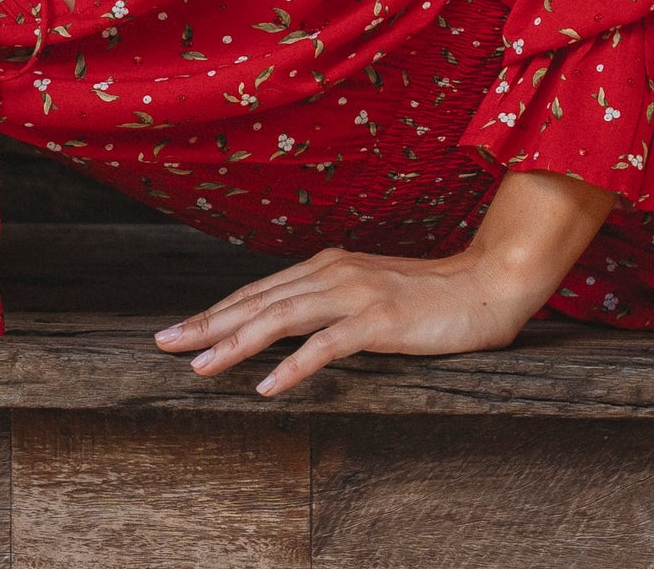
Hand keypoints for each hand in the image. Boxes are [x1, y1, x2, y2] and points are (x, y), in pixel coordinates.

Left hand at [152, 245, 552, 395]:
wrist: (490, 285)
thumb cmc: (432, 297)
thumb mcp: (370, 296)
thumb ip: (331, 305)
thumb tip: (290, 325)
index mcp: (328, 267)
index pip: (260, 291)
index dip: (216, 310)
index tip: (178, 330)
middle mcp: (334, 273)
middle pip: (257, 300)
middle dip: (207, 323)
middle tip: (163, 344)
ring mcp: (356, 295)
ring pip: (281, 318)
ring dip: (236, 343)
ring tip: (200, 366)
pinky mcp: (380, 320)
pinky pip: (326, 346)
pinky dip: (292, 365)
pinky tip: (265, 385)